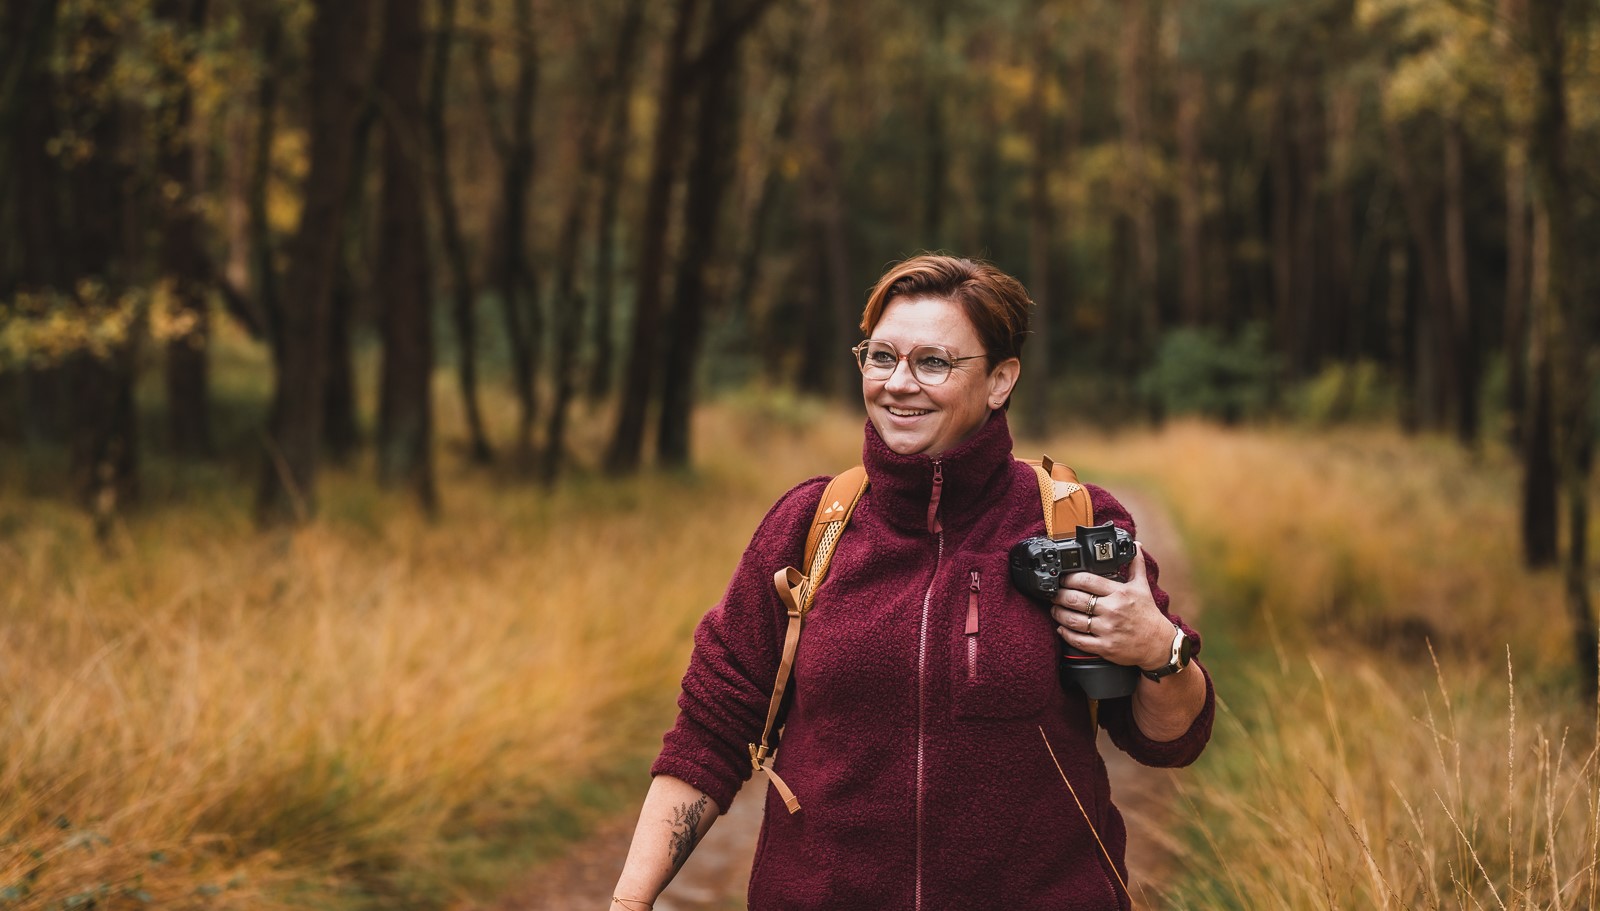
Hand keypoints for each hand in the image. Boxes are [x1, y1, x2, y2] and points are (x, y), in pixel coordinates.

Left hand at [1049, 542, 1171, 670]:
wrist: (1159, 644)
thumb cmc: (1148, 615)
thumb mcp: (1143, 587)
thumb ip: (1136, 565)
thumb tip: (1135, 545)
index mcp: (1120, 593)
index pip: (1087, 581)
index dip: (1069, 578)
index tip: (1062, 578)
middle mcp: (1112, 610)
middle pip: (1075, 599)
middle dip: (1059, 595)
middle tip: (1053, 593)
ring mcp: (1107, 629)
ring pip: (1073, 620)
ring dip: (1058, 613)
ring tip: (1054, 609)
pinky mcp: (1105, 647)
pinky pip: (1078, 640)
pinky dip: (1065, 634)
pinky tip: (1061, 628)